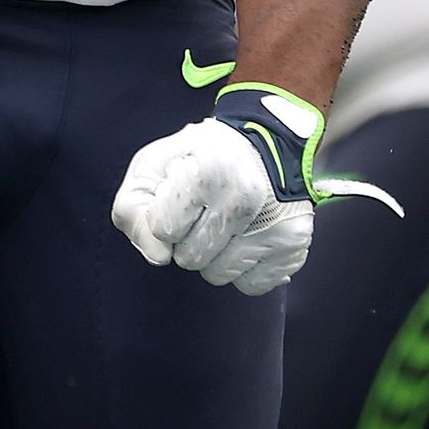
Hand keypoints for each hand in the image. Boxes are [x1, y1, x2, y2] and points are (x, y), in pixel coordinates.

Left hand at [110, 82, 398, 295]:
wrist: (267, 143)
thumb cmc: (200, 157)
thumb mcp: (154, 166)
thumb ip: (133, 209)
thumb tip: (155, 255)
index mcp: (206, 172)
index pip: (162, 230)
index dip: (162, 219)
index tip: (176, 200)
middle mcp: (244, 199)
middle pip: (189, 258)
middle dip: (187, 239)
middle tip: (203, 211)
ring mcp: (273, 225)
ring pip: (219, 275)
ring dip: (214, 255)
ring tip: (225, 222)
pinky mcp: (294, 246)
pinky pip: (251, 286)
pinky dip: (243, 267)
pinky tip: (247, 237)